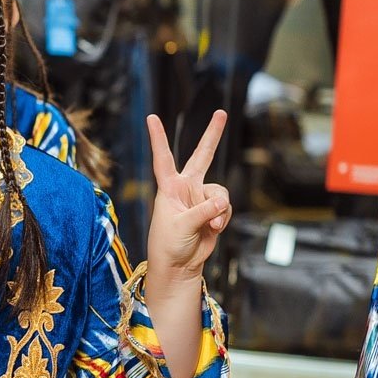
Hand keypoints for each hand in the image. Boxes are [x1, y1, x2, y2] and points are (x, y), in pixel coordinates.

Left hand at [146, 111, 233, 280]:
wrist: (179, 264)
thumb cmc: (169, 244)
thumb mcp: (182, 225)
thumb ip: (203, 211)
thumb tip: (222, 203)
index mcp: (168, 187)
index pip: (163, 157)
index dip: (158, 138)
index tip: (151, 117)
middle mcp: (185, 188)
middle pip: (202, 156)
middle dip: (212, 135)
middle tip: (221, 112)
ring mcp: (200, 198)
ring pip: (220, 191)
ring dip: (219, 209)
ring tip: (210, 225)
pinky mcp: (213, 210)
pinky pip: (226, 207)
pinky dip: (223, 218)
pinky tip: (214, 229)